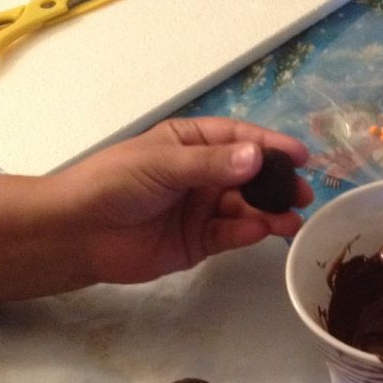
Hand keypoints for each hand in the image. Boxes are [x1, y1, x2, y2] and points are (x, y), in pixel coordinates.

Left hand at [53, 117, 312, 285]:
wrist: (79, 232)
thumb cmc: (115, 183)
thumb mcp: (164, 164)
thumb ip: (212, 164)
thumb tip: (257, 158)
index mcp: (190, 143)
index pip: (239, 139)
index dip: (270, 145)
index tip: (300, 156)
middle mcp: (201, 175)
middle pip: (249, 176)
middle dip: (277, 183)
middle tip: (303, 193)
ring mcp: (201, 209)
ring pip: (245, 208)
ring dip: (269, 212)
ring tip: (292, 219)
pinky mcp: (198, 242)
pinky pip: (231, 234)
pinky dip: (248, 233)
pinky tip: (262, 231)